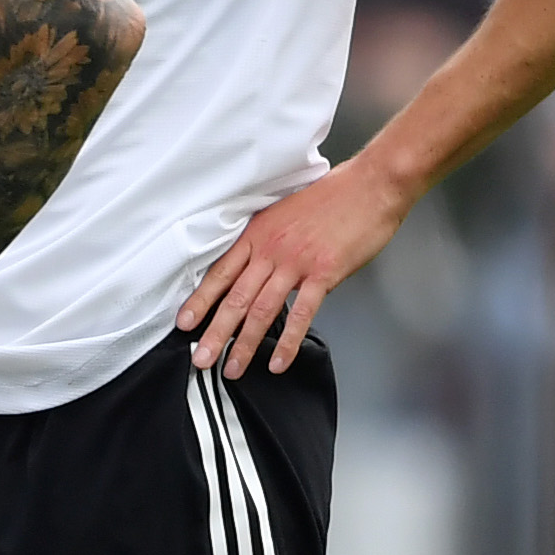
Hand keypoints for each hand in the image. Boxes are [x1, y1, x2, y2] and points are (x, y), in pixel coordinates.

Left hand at [182, 157, 415, 376]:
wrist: (370, 185)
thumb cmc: (333, 197)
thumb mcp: (286, 213)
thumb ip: (269, 242)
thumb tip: (259, 269)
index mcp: (259, 234)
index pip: (220, 272)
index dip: (200, 301)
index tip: (184, 323)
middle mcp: (271, 249)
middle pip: (234, 298)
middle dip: (215, 333)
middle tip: (201, 358)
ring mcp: (296, 262)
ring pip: (261, 310)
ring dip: (244, 344)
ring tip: (233, 369)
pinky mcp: (323, 273)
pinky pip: (301, 314)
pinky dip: (287, 342)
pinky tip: (278, 362)